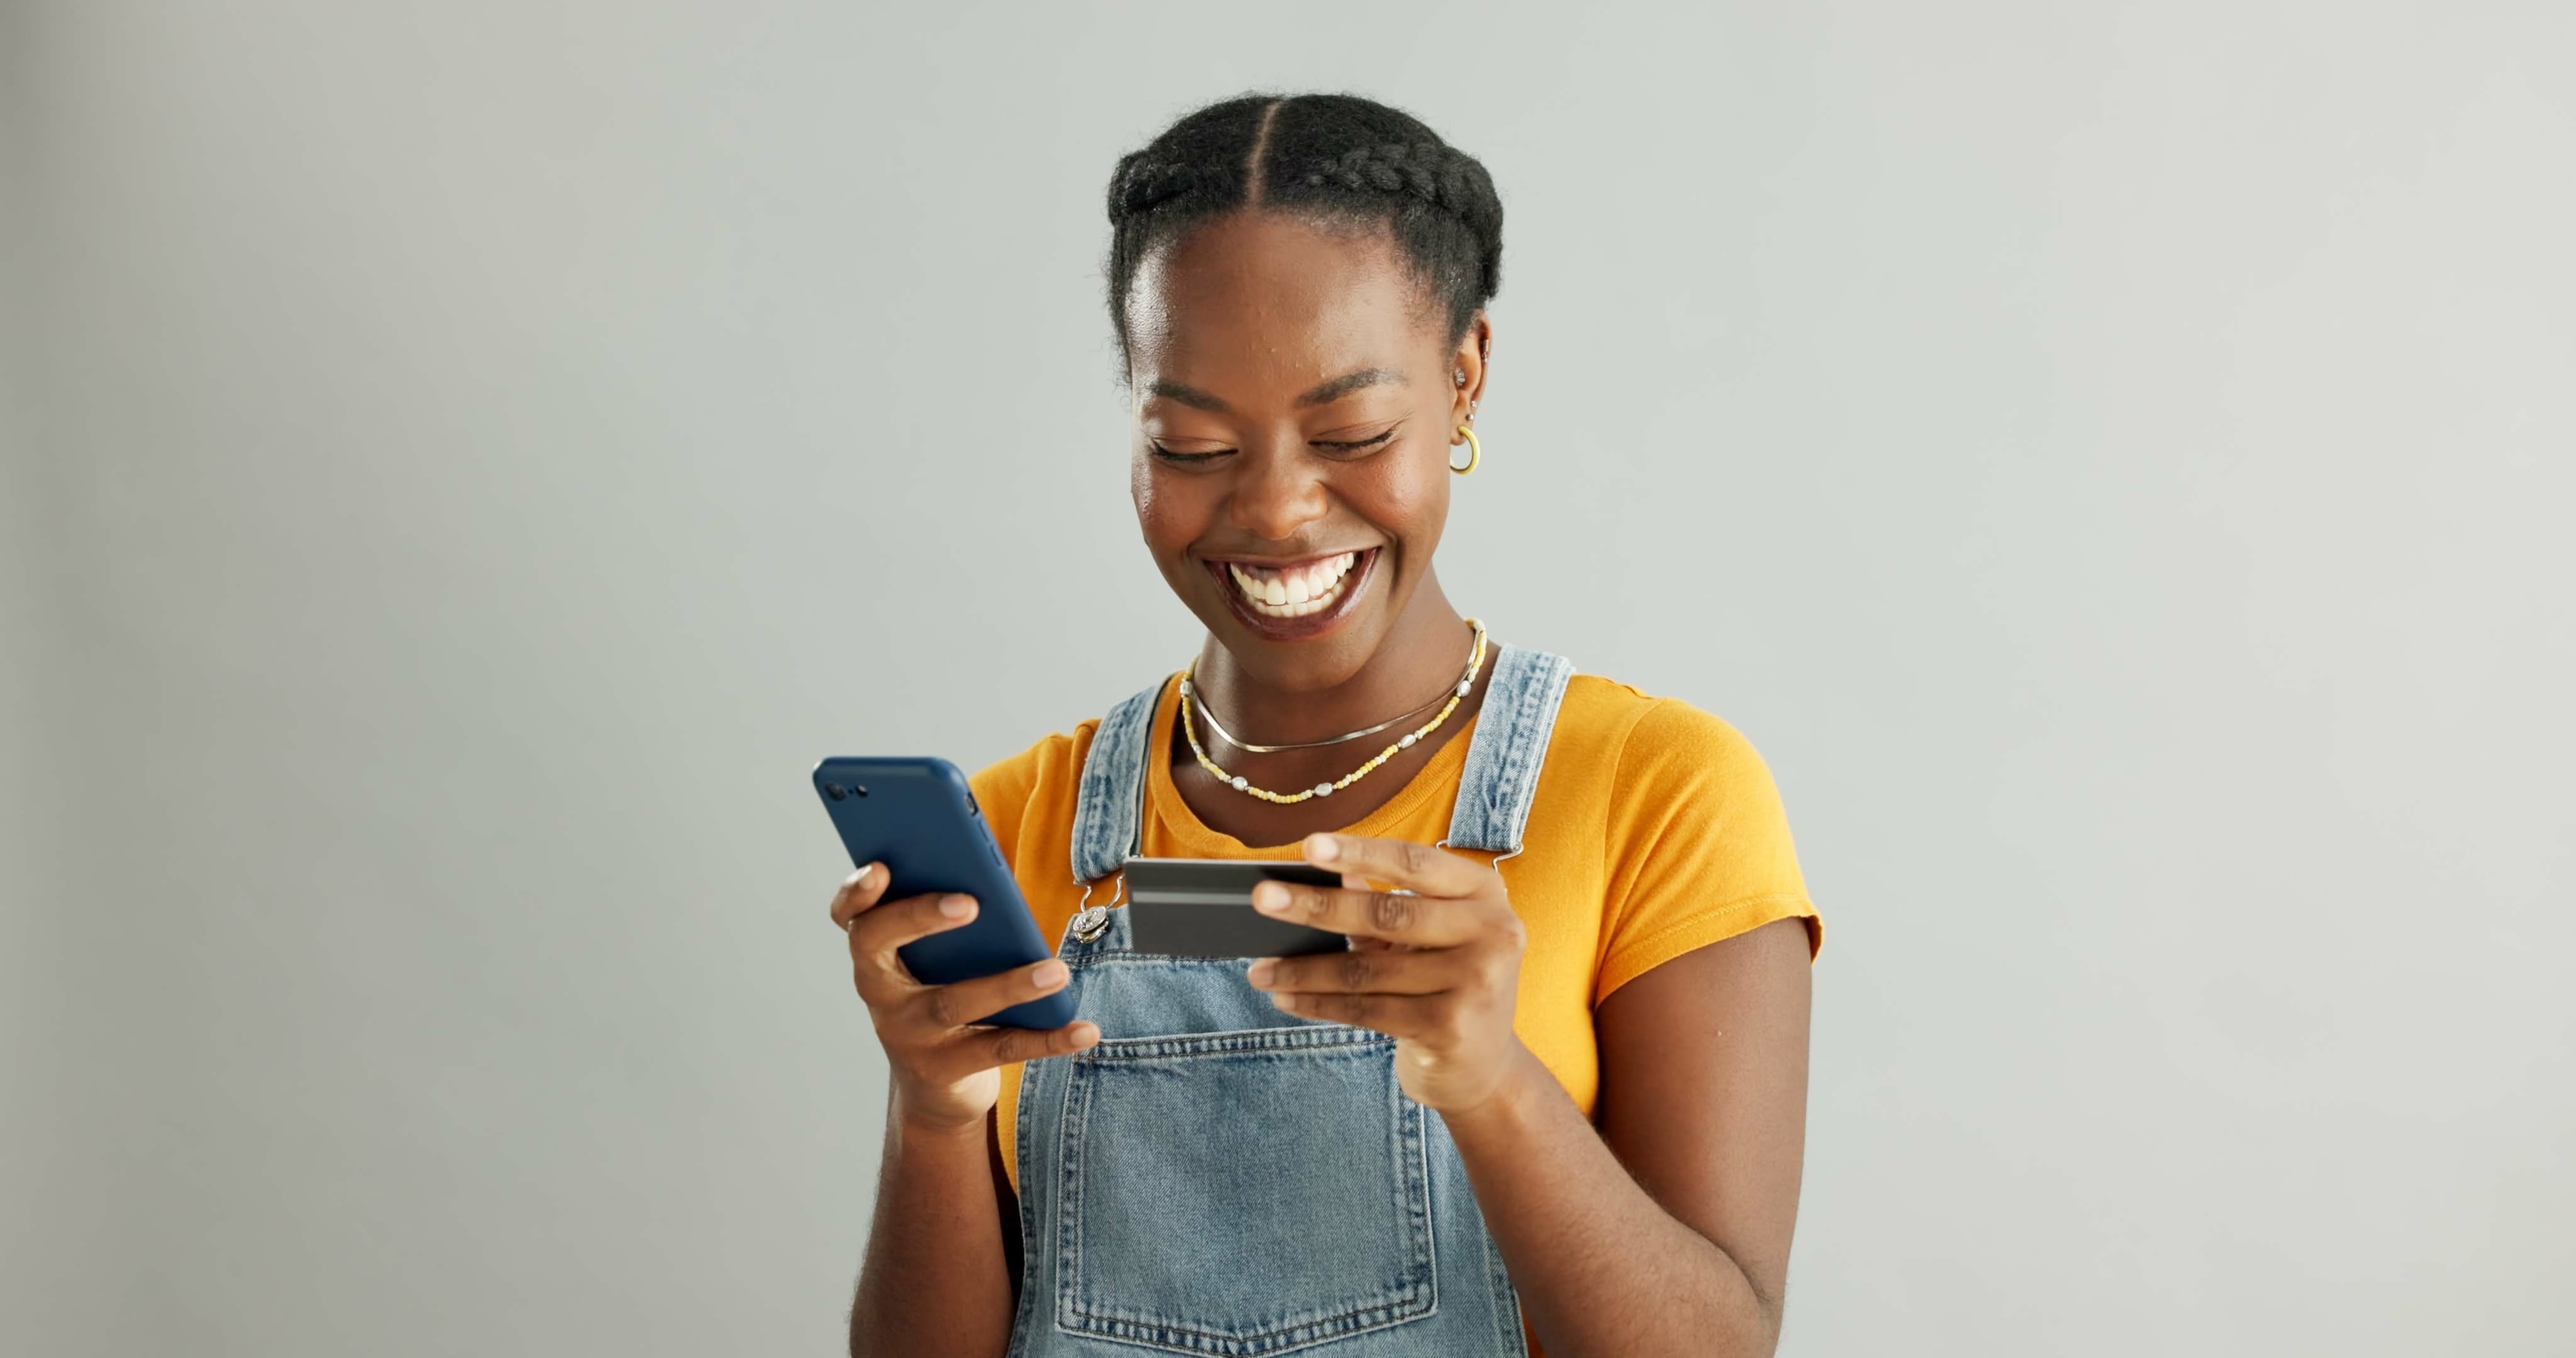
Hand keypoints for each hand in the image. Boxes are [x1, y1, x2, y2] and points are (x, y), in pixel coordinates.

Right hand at [829, 863, 1099, 1134]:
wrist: (933, 1086)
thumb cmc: (942, 995)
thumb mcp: (940, 959)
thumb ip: (953, 922)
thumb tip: (996, 882)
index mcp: (877, 952)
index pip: (850, 916)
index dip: (856, 892)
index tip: (881, 867)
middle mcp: (880, 990)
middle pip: (881, 946)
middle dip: (920, 918)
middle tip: (970, 904)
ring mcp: (907, 1032)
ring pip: (952, 1003)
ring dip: (1009, 985)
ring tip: (1057, 971)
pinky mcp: (943, 1068)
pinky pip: (999, 1048)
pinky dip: (1048, 1039)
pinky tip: (1085, 1030)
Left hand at [1242, 833, 1534, 1113]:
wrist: (1485, 1068)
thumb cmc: (1448, 986)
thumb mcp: (1431, 935)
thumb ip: (1387, 901)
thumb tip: (1333, 869)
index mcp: (1484, 893)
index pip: (1415, 862)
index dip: (1360, 851)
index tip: (1309, 845)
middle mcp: (1491, 931)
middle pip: (1387, 913)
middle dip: (1317, 907)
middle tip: (1263, 899)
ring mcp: (1475, 982)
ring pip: (1368, 969)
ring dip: (1305, 970)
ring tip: (1261, 969)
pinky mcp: (1450, 1027)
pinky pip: (1367, 1009)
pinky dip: (1319, 1004)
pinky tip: (1286, 998)